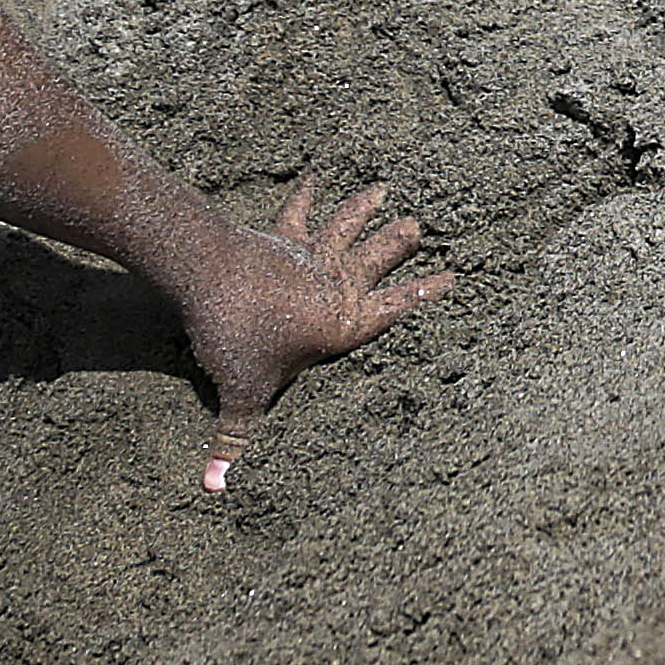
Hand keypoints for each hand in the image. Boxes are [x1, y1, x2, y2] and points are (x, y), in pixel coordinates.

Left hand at [175, 178, 446, 491]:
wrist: (212, 277)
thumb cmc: (239, 336)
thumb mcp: (242, 394)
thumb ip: (235, 439)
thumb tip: (213, 489)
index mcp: (342, 321)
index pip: (396, 308)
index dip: (425, 293)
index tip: (453, 278)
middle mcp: (336, 284)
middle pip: (379, 259)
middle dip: (399, 242)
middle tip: (418, 226)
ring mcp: (310, 256)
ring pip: (347, 227)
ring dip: (364, 207)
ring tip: (382, 189)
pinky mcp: (281, 238)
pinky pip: (298, 212)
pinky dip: (306, 193)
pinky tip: (313, 175)